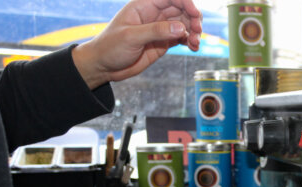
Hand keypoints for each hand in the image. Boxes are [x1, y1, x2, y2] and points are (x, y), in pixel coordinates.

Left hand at [72, 0, 202, 88]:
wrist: (103, 66)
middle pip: (181, 9)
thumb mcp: (131, 37)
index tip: (195, 15)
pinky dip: (190, 41)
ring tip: (195, 43)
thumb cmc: (110, 47)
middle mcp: (154, 14)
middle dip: (193, 18)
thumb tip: (180, 27)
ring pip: (184, 24)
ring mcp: (160, 29)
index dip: (186, 3)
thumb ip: (156, 31)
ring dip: (194, 31)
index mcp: (144, 6)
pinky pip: (181, 37)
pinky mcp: (163, 42)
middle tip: (197, 32)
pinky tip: (193, 47)